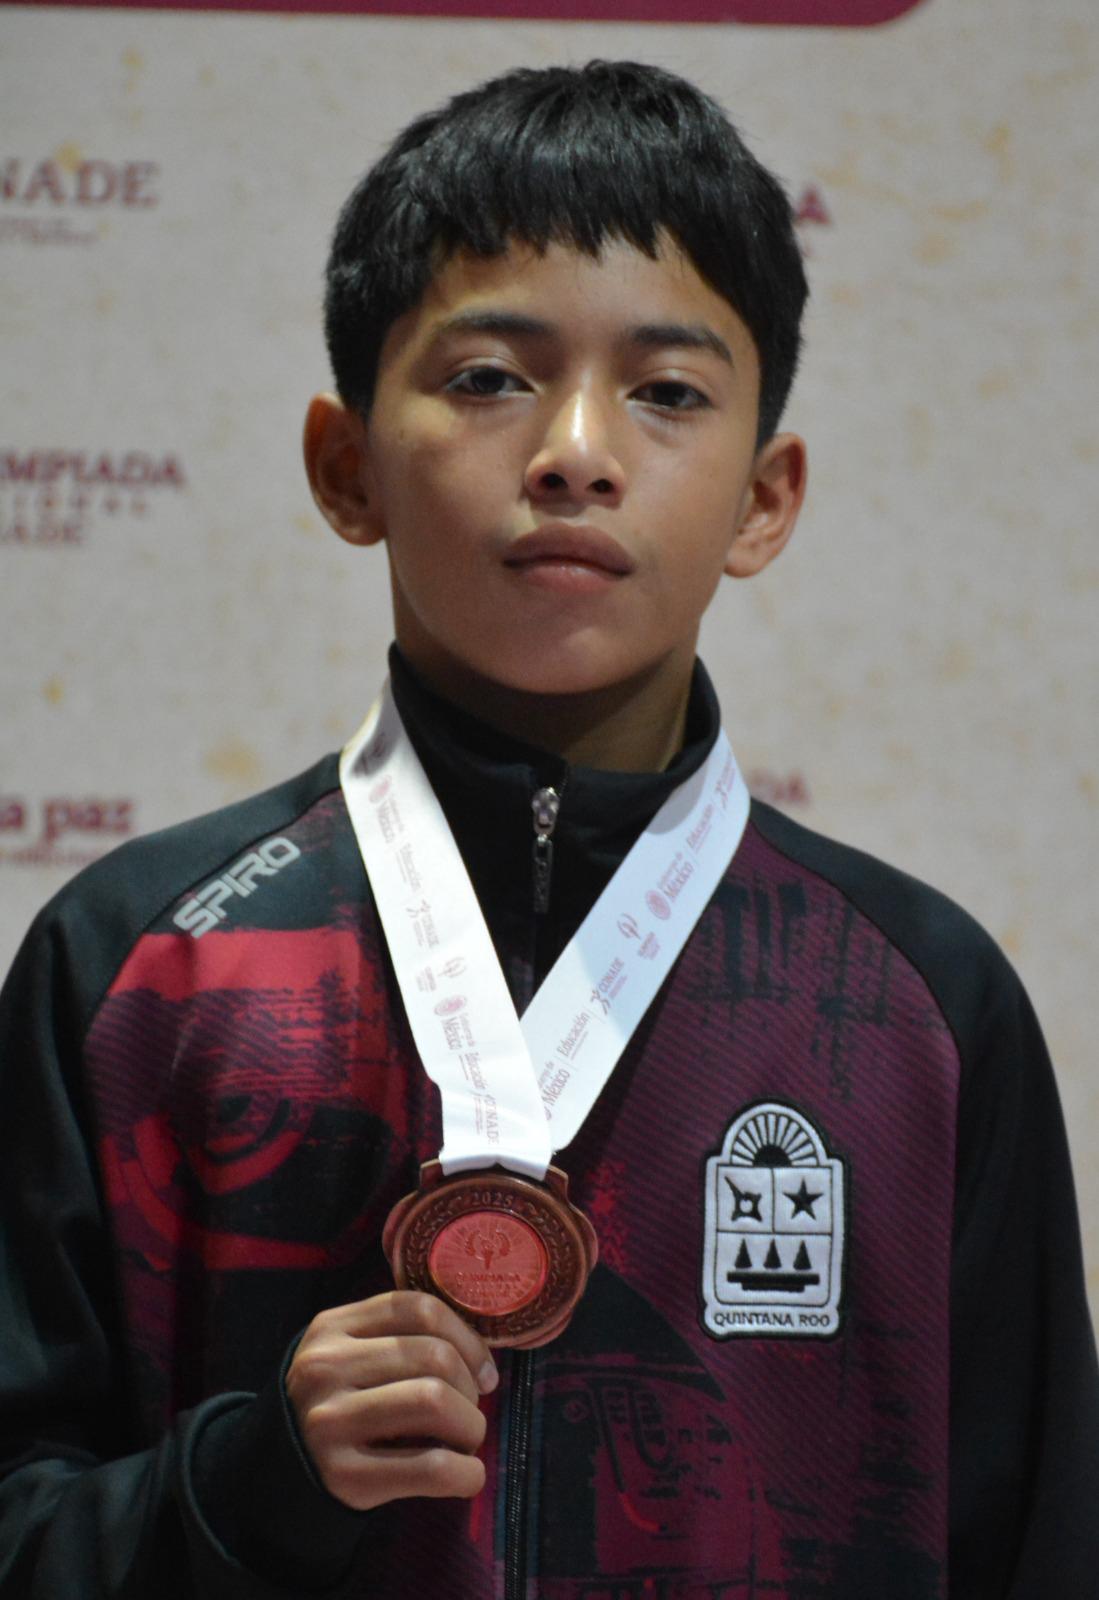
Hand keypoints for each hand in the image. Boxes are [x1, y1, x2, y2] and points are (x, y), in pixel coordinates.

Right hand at [285, 1290, 498, 1510]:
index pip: (419, 1308)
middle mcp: (327, 1368)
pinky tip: (466, 1475)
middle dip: (470, 1386)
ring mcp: (331, 1422)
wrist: (278, 1467)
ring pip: (433, 1402)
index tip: (483, 1370)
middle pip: (434, 1356)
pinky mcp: (344, 1476)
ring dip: (470, 1425)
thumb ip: (401, 1338)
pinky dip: (465, 1473)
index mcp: (333, 1328)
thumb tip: (482, 1360)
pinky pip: (430, 1467)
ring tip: (465, 1439)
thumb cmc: (336, 1400)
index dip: (467, 1338)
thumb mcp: (350, 1352)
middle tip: (470, 1410)